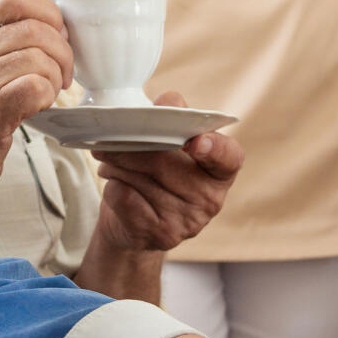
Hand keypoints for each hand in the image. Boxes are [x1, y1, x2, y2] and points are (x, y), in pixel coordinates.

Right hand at [0, 0, 74, 221]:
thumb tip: (52, 22)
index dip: (47, 10)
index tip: (58, 33)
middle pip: (35, 29)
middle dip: (63, 50)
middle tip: (63, 73)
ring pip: (40, 57)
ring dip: (57, 76)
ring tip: (49, 92)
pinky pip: (37, 86)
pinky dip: (49, 94)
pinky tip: (41, 105)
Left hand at [91, 91, 242, 253]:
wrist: (135, 223)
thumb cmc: (156, 173)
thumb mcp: (171, 143)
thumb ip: (174, 117)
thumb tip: (169, 102)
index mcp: (220, 170)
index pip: (228, 156)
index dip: (213, 148)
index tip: (195, 141)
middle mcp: (211, 198)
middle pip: (164, 160)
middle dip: (130, 144)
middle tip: (109, 138)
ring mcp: (187, 221)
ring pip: (139, 177)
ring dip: (115, 164)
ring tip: (111, 162)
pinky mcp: (160, 235)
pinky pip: (124, 196)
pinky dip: (112, 185)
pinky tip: (115, 185)